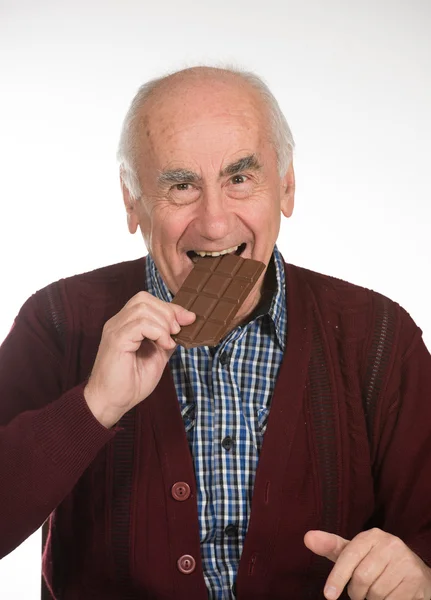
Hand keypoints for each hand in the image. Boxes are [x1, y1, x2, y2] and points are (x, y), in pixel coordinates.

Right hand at [84, 291, 194, 427]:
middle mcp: (118, 323)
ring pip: (142, 308)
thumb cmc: (131, 383)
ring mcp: (115, 329)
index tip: (189, 319)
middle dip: (168, 312)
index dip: (170, 307)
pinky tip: (164, 345)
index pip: (146, 301)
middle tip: (177, 332)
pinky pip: (140, 324)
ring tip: (169, 341)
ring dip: (163, 323)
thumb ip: (166, 339)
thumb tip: (183, 325)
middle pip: (144, 299)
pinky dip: (158, 332)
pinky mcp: (116, 339)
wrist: (112, 402)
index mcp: (126, 325)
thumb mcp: (157, 356)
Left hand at [304, 528, 430, 599]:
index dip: (337, 577)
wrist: (414, 573)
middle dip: (356, 592)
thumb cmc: (376, 563)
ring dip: (372, 599)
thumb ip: (332, 547)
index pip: (348, 556)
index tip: (328, 595)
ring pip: (376, 592)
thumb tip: (307, 537)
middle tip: (360, 592)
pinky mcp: (416, 579)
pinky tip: (389, 596)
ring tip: (376, 592)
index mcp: (372, 536)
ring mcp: (405, 561)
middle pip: (361, 578)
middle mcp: (390, 544)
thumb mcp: (355, 553)